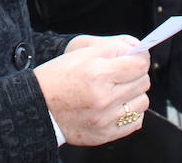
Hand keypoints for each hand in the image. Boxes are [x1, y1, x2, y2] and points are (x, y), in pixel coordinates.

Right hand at [35, 38, 149, 146]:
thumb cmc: (56, 78)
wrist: (38, 107)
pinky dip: (130, 112)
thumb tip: (137, 48)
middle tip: (120, 72)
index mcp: (97, 73)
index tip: (136, 57)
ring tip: (116, 90)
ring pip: (142, 102)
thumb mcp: (80, 53)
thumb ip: (112, 47)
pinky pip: (136, 120)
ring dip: (134, 94)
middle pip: (143, 82)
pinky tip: (115, 105)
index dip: (140, 57)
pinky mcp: (106, 134)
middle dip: (135, 74)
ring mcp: (105, 119)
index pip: (140, 64)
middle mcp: (103, 98)